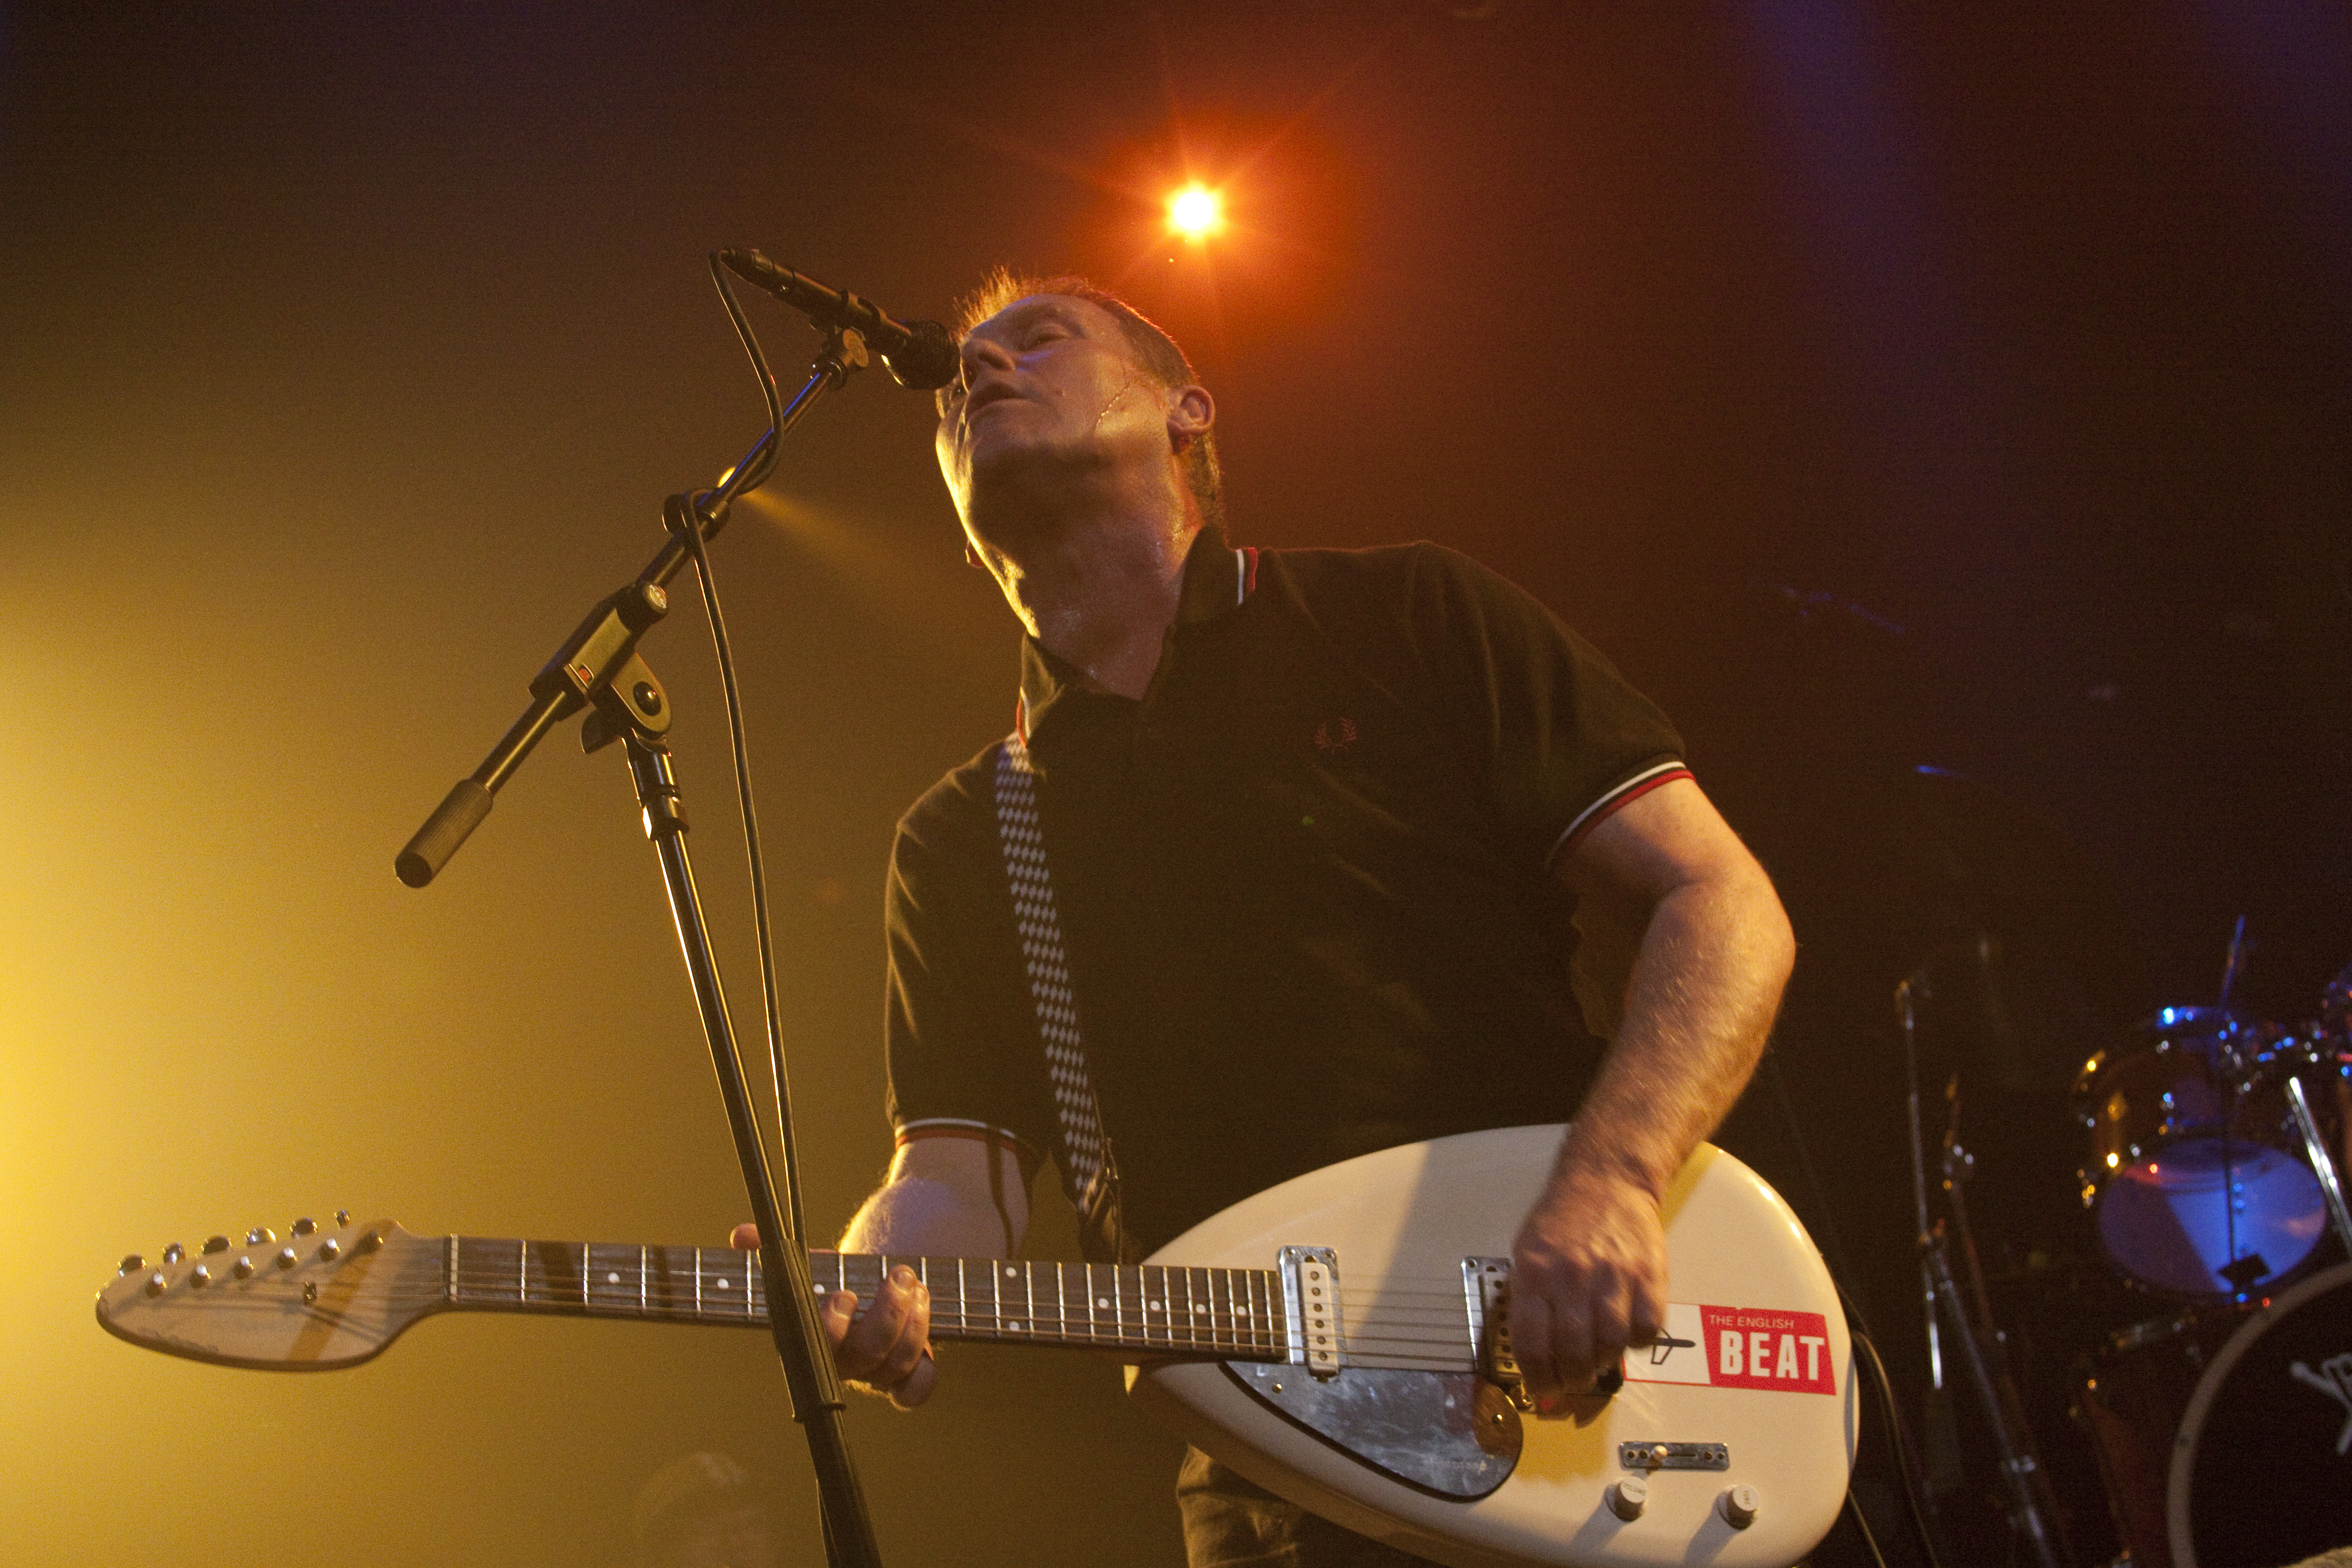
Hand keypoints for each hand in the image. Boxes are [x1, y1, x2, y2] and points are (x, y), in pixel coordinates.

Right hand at [730, 1223, 938, 1408]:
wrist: (877, 1286)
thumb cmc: (838, 1277)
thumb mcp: (809, 1262)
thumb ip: (771, 1250)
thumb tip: (742, 1236)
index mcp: (812, 1340)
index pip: (816, 1348)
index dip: (832, 1328)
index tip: (844, 1294)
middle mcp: (842, 1364)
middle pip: (865, 1357)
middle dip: (888, 1314)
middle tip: (900, 1276)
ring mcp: (875, 1373)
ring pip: (894, 1366)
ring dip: (913, 1324)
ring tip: (918, 1286)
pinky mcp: (906, 1375)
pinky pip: (915, 1391)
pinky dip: (925, 1370)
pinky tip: (925, 1331)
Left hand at [1504, 1163, 1666, 1412]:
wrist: (1607, 1179)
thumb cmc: (1563, 1219)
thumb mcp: (1527, 1250)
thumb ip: (1528, 1300)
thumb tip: (1532, 1357)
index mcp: (1535, 1272)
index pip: (1531, 1343)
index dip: (1537, 1377)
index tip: (1541, 1390)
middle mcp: (1572, 1276)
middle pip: (1572, 1353)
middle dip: (1571, 1380)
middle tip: (1572, 1383)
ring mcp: (1613, 1276)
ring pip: (1610, 1346)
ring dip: (1602, 1364)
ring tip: (1597, 1362)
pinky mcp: (1648, 1275)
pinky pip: (1646, 1329)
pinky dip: (1636, 1342)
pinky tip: (1626, 1334)